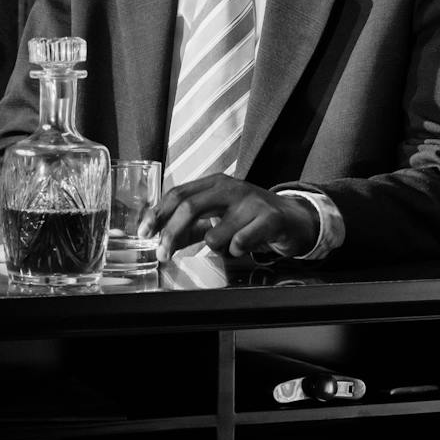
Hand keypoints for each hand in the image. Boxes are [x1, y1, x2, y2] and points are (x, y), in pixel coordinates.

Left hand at [148, 175, 318, 260]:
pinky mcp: (269, 218)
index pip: (178, 194)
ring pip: (215, 235)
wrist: (295, 218)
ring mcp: (251, 201)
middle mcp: (231, 188)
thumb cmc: (252, 217)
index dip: (158, 214)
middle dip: (171, 234)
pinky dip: (237, 252)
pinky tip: (247, 246)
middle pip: (190, 207)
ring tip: (231, 245)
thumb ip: (191, 228)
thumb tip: (160, 239)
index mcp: (216, 184)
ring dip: (216, 249)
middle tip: (162, 255)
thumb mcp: (220, 217)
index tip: (144, 233)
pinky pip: (239, 244)